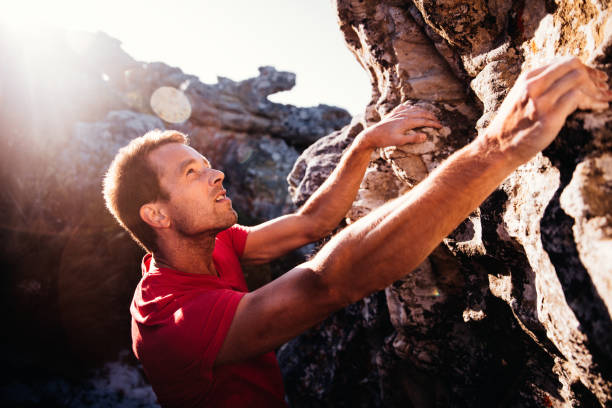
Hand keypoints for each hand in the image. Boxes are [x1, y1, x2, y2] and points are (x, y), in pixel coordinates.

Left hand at [356, 103, 441, 149]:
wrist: (371, 135)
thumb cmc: (385, 140)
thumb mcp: (399, 142)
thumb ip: (412, 138)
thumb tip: (425, 136)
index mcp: (406, 121)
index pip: (424, 121)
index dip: (433, 123)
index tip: (441, 126)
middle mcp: (403, 115)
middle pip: (421, 113)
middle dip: (431, 116)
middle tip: (438, 120)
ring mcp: (398, 112)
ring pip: (414, 109)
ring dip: (423, 111)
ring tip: (429, 114)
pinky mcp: (393, 113)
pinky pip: (405, 107)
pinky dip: (412, 107)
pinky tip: (412, 107)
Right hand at [482, 57, 611, 164]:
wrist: (498, 148)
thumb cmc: (512, 127)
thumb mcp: (520, 99)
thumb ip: (539, 88)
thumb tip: (567, 83)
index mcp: (527, 79)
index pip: (562, 62)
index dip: (583, 68)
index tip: (595, 78)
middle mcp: (533, 85)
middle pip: (573, 65)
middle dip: (592, 74)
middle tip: (603, 86)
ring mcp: (541, 100)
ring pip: (578, 78)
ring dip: (596, 88)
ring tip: (605, 97)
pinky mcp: (549, 116)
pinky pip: (578, 97)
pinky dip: (593, 100)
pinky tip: (600, 106)